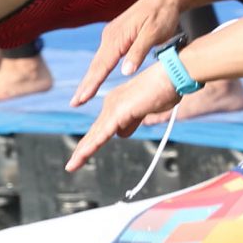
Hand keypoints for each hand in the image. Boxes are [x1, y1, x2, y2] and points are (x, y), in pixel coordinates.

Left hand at [64, 63, 179, 170]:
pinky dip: (92, 146)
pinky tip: (82, 156)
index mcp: (116, 103)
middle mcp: (111, 104)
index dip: (92, 143)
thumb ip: (132, 122)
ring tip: (71, 166)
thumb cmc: (164, 89)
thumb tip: (120, 135)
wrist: (171, 76)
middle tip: (71, 165)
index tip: (82, 155)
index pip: (101, 128)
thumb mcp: (145, 111)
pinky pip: (103, 133)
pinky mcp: (119, 112)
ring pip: (95, 135)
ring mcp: (114, 107)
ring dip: (83, 152)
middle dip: (83, 150)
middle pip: (95, 132)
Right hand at [72, 0, 192, 104]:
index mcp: (117, 37)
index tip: (82, 99)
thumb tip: (125, 73)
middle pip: (95, 65)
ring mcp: (112, 36)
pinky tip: (95, 79)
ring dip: (90, 79)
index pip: (102, 65)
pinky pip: (104, 57)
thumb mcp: (153, 34)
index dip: (92, 84)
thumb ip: (138, 52)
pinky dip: (98, 70)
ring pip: (99, 62)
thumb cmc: (162, 15)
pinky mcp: (116, 36)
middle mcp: (110, 36)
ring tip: (82, 96)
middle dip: (85, 85)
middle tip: (74, 103)